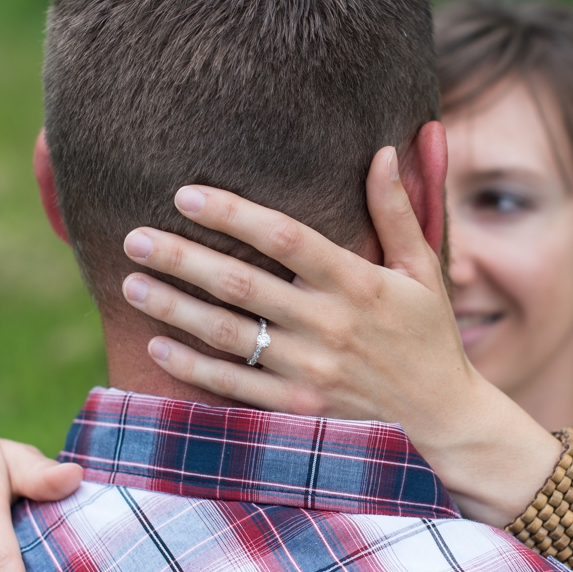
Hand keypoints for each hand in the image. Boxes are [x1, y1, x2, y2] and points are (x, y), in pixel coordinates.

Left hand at [119, 145, 560, 524]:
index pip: (284, 237)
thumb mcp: (423, 270)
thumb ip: (398, 212)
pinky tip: (157, 345)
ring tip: (130, 284)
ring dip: (174, 308)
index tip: (186, 194)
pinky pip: (233, 385)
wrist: (441, 419)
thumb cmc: (429, 335)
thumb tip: (385, 151)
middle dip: (181, 258)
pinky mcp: (298, 406)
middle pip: (240, 284)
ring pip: (226, 335)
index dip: (232, 213)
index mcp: (358, 283)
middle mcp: (329, 325)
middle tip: (133, 237)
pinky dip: (191, 367)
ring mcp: (310, 370)